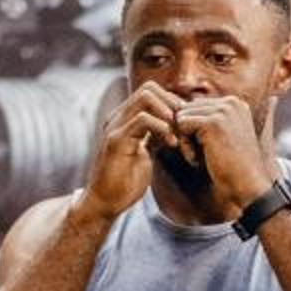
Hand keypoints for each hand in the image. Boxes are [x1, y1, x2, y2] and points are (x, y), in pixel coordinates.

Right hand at [78, 83, 177, 218]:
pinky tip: (171, 143)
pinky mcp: (116, 140)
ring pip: (145, 98)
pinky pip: (142, 120)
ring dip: (168, 113)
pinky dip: (162, 128)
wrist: (105, 202)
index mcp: (125, 119)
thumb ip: (154, 137)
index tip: (184, 123)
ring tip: (177, 134)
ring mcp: (116, 127)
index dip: (171, 102)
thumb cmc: (125, 181)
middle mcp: (118, 118)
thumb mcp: (146, 153)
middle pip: (149, 88)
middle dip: (172, 103)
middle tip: (184, 125)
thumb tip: (173, 127)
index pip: (150, 91)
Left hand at [170, 94, 278, 210]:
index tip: (207, 149)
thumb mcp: (219, 137)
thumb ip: (204, 120)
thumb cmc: (230, 167)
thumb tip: (177, 107)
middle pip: (188, 109)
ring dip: (185, 140)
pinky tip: (197, 159)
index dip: (194, 130)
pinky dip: (184, 146)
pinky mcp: (213, 122)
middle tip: (201, 155)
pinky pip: (182, 125)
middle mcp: (231, 102)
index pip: (196, 106)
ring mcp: (223, 110)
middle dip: (187, 133)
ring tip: (200, 157)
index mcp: (235, 104)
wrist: (247, 185)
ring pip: (183, 116)